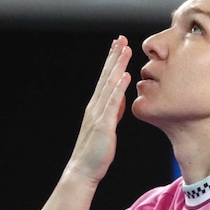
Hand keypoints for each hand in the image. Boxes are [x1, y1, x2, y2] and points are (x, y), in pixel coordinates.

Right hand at [68, 35, 131, 183]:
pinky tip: (124, 76)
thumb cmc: (96, 152)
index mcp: (97, 106)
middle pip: (105, 77)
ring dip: (117, 66)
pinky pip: (111, 103)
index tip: (119, 45)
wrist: (84, 170)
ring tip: (125, 50)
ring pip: (109, 85)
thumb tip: (121, 96)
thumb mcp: (108, 126)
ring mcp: (98, 114)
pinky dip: (118, 88)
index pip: (105, 79)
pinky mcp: (103, 125)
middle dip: (114, 57)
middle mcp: (96, 106)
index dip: (112, 62)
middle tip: (120, 38)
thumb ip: (113, 110)